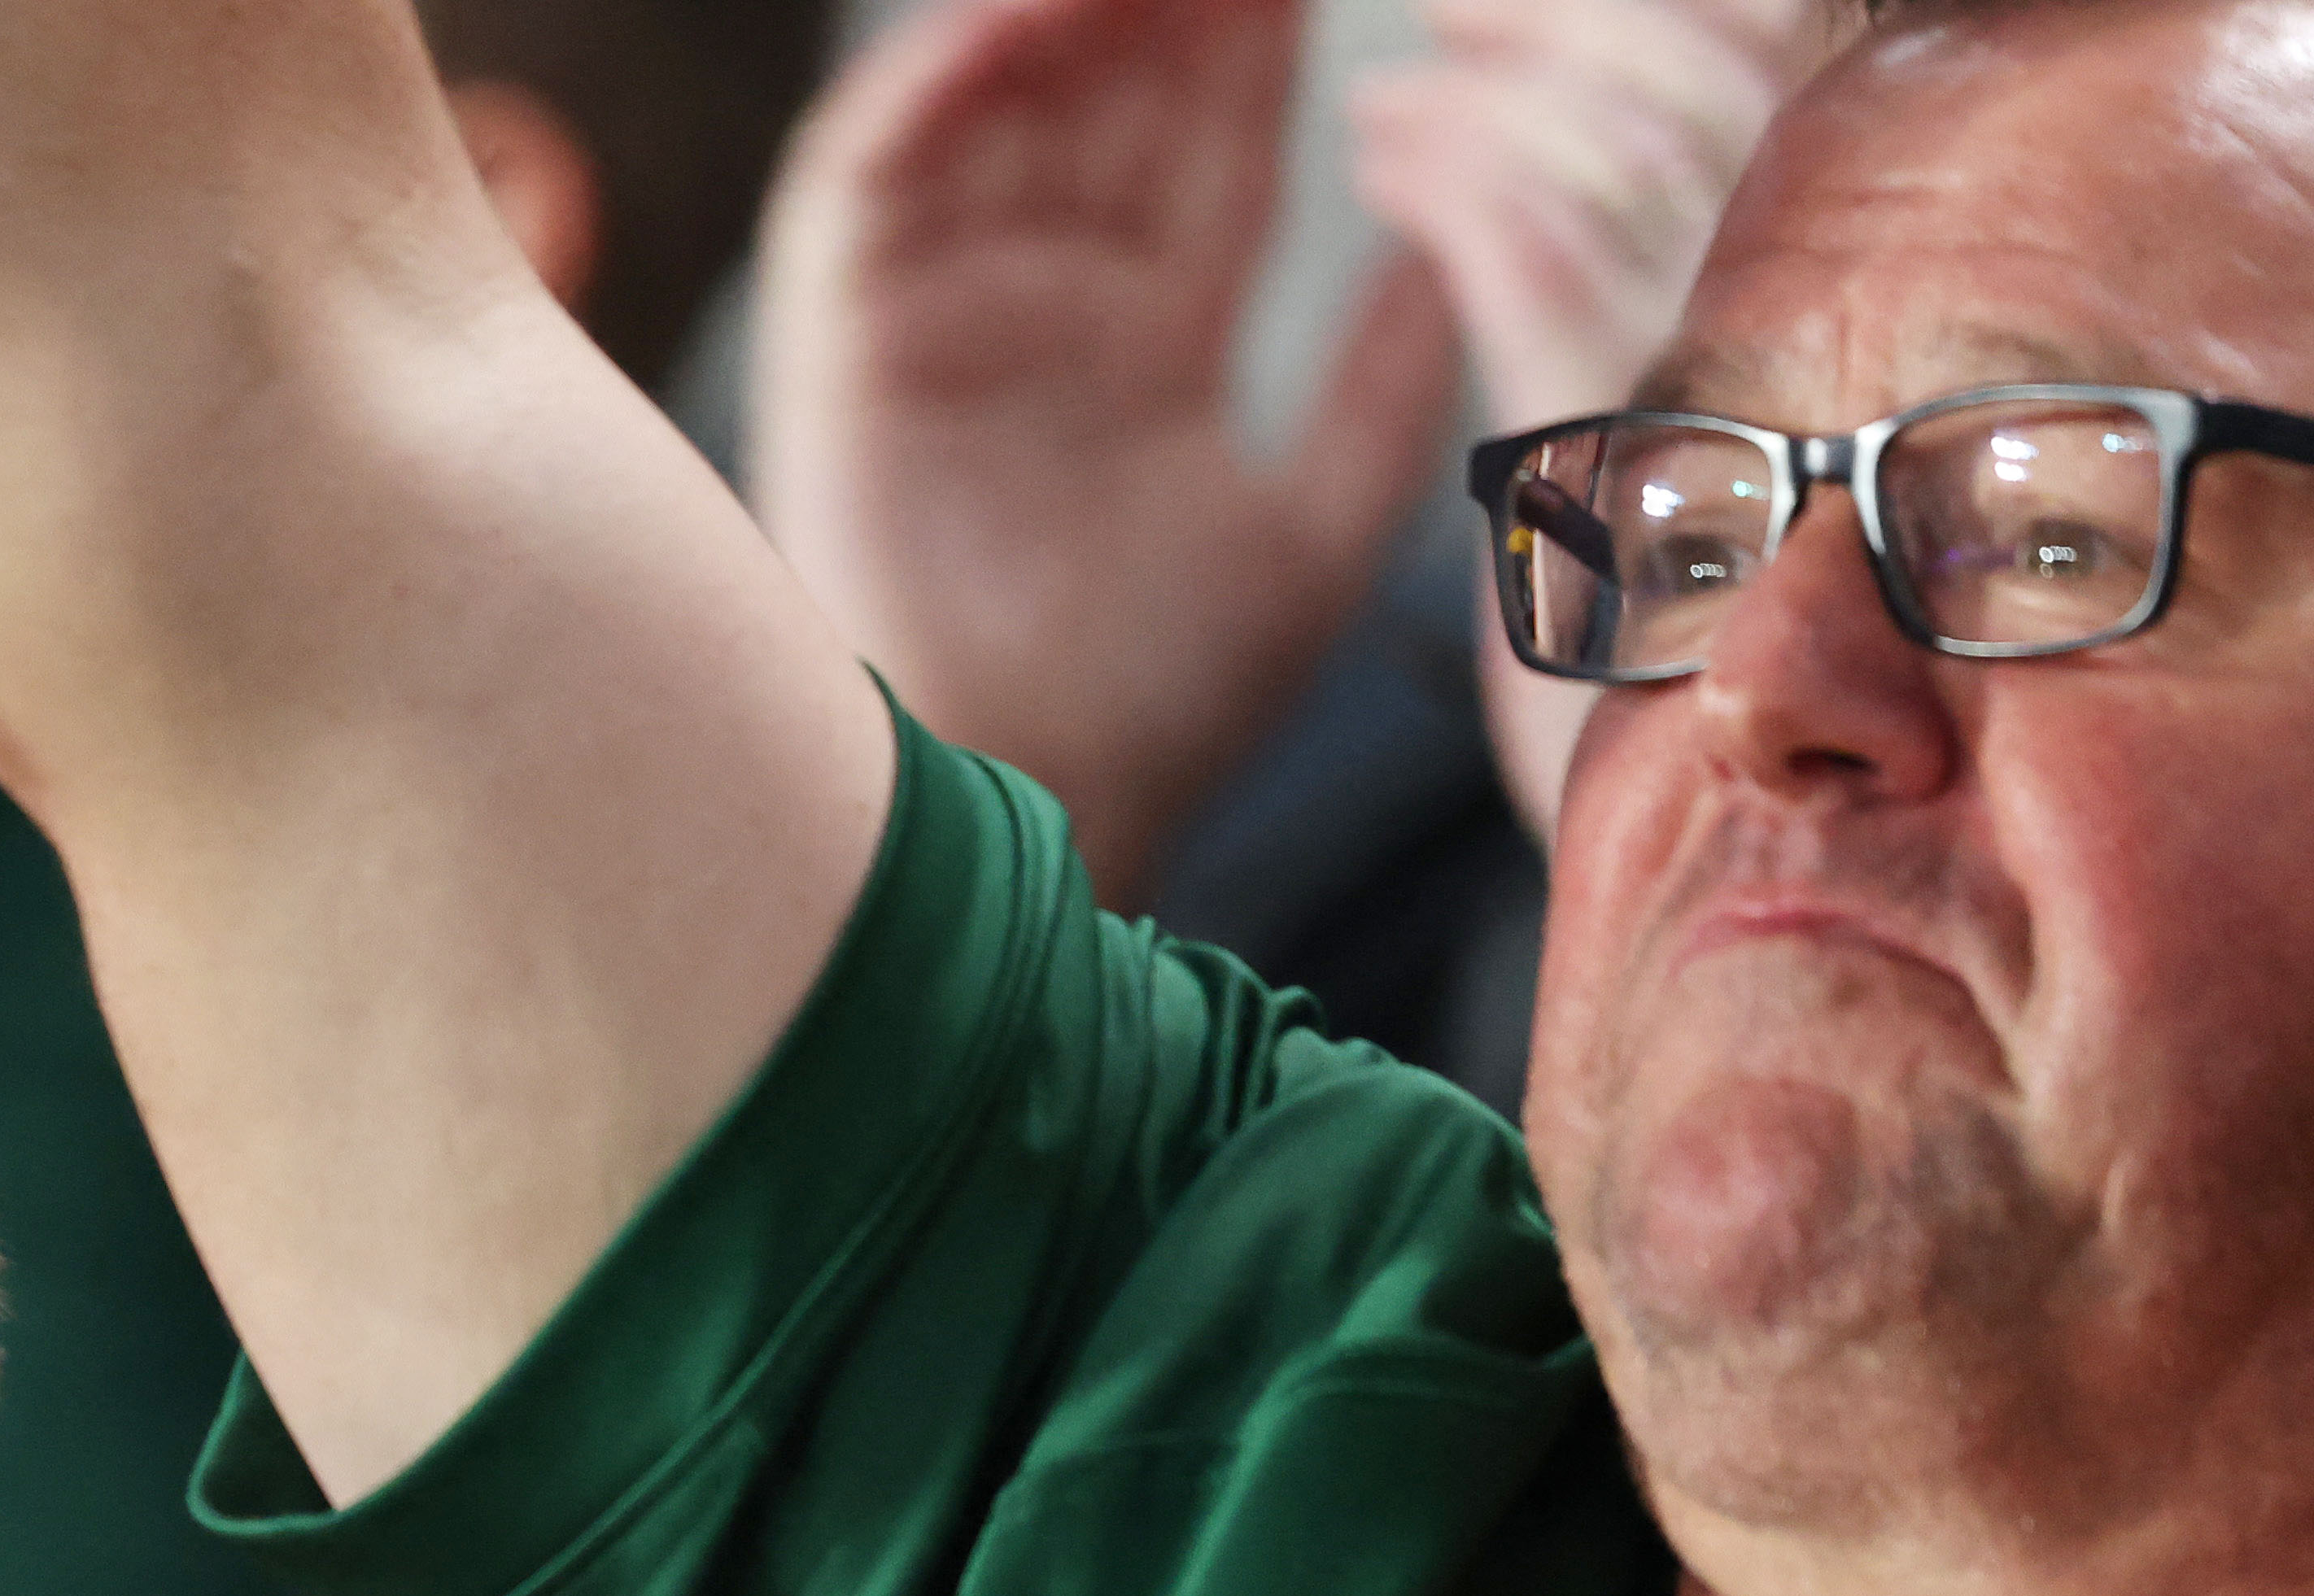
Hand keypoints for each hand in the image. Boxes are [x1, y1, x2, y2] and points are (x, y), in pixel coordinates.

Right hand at [747, 0, 1468, 900]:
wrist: (1040, 800)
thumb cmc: (1166, 703)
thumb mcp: (1324, 520)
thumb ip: (1389, 376)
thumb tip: (1467, 236)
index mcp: (1151, 344)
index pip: (1213, 144)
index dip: (1260, 40)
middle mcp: (1042, 310)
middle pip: (1107, 94)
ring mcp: (939, 318)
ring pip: (992, 105)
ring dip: (1061, 12)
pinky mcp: (846, 342)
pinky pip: (867, 173)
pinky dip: (931, 80)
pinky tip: (1015, 17)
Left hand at [1344, 0, 1837, 838]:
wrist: (1741, 830)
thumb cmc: (1731, 644)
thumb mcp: (1755, 438)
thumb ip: (1719, 296)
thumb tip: (1654, 159)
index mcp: (1871, 294)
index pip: (1772, 73)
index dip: (1663, 9)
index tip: (1525, 4)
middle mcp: (1831, 309)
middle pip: (1693, 77)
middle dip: (1557, 20)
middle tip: (1447, 3)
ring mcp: (1736, 362)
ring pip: (1610, 140)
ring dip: (1489, 84)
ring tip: (1392, 86)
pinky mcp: (1623, 433)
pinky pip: (1531, 245)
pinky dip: (1447, 177)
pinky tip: (1381, 158)